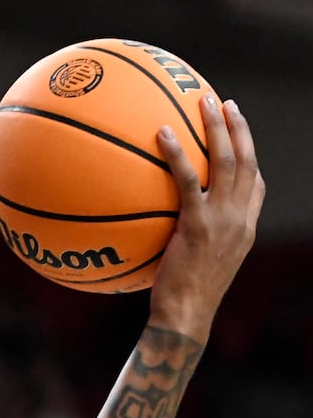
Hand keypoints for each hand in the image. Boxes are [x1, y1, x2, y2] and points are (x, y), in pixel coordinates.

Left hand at [150, 96, 264, 337]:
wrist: (186, 317)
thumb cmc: (181, 300)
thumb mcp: (195, 266)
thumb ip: (191, 241)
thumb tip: (166, 231)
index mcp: (244, 228)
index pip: (255, 185)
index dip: (249, 156)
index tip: (238, 133)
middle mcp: (240, 219)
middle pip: (247, 160)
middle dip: (238, 127)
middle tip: (223, 102)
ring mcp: (223, 220)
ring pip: (228, 160)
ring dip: (217, 126)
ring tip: (204, 100)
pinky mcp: (198, 224)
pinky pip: (189, 180)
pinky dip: (177, 154)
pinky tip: (162, 133)